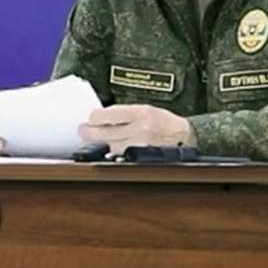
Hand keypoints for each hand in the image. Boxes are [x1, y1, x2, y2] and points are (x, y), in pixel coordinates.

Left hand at [78, 103, 194, 153]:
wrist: (183, 136)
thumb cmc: (165, 122)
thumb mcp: (146, 108)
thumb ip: (124, 112)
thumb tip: (101, 116)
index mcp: (141, 113)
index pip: (110, 115)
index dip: (95, 117)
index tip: (91, 117)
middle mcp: (140, 130)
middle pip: (106, 133)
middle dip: (90, 132)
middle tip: (83, 129)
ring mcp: (140, 147)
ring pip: (110, 147)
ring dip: (99, 143)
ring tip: (93, 139)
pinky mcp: (140, 159)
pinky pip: (119, 156)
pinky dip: (111, 153)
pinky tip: (107, 149)